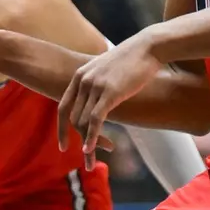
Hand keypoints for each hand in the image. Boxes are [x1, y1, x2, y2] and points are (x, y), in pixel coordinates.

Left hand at [56, 32, 161, 166]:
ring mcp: (94, 86)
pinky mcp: (109, 93)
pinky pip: (95, 120)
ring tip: (92, 162)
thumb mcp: (107, 71)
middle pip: (73, 118)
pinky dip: (91, 137)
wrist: (147, 48)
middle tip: (89, 159)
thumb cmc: (131, 60)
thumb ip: (97, 85)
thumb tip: (98, 100)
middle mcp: (82, 81)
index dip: (62, 128)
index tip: (63, 146)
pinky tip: (90, 150)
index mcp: (79, 76)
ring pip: (82, 122)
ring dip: (88, 144)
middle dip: (79, 141)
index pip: (63, 107)